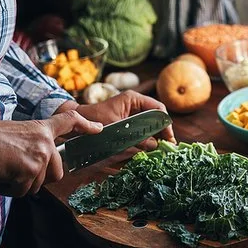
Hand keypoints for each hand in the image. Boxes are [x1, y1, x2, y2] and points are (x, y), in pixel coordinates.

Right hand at [0, 110, 102, 196]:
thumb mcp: (18, 133)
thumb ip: (33, 145)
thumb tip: (38, 164)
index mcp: (42, 129)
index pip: (69, 121)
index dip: (85, 125)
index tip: (98, 129)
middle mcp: (46, 143)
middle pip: (56, 172)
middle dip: (38, 179)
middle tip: (17, 172)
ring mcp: (39, 157)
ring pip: (37, 185)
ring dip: (20, 185)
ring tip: (4, 171)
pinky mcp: (30, 172)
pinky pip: (22, 191)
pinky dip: (10, 189)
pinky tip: (0, 177)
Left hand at [56, 90, 175, 154]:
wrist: (78, 121)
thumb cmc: (94, 120)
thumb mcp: (117, 130)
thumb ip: (136, 137)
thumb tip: (154, 145)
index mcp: (133, 99)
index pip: (158, 109)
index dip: (165, 124)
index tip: (168, 138)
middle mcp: (135, 103)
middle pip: (156, 116)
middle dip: (162, 131)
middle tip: (167, 145)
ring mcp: (132, 111)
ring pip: (151, 123)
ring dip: (155, 135)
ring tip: (160, 147)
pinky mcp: (129, 120)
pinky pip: (143, 127)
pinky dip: (147, 136)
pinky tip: (149, 146)